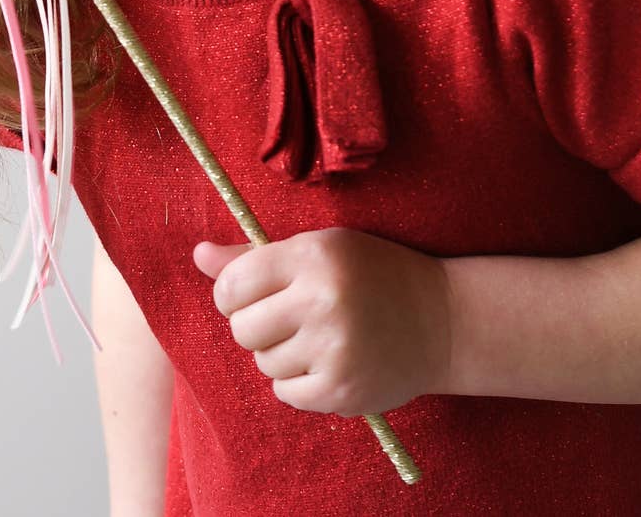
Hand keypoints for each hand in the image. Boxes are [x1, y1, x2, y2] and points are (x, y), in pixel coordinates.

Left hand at [192, 226, 452, 416]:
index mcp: (312, 255)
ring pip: (264, 362)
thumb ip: (254, 257)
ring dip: (281, 354)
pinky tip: (329, 360)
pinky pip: (286, 392)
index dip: (233, 293)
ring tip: (319, 336)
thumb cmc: (370, 275)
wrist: (441, 320)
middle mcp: (321, 300)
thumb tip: (198, 254)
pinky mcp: (341, 390)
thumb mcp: (318, 248)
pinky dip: (299, 382)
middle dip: (257, 325)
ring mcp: (332, 349)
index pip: (231, 285)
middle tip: (291, 316)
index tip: (253, 295)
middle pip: (242, 329)